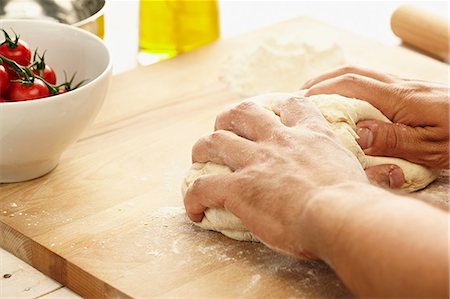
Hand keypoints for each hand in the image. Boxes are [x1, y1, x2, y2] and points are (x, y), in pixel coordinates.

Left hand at [184, 97, 367, 258]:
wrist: (342, 215)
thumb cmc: (356, 201)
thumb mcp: (358, 172)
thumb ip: (356, 168)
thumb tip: (384, 177)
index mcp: (310, 135)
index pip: (292, 105)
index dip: (279, 107)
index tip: (273, 114)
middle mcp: (279, 141)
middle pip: (242, 112)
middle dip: (227, 119)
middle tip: (223, 131)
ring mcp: (256, 161)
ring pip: (214, 141)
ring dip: (201, 149)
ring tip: (199, 160)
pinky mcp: (239, 187)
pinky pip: (203, 186)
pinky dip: (193, 198)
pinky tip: (195, 210)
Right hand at [303, 66, 448, 186]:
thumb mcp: (431, 148)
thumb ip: (393, 139)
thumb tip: (358, 132)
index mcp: (399, 99)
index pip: (351, 85)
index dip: (321, 90)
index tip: (300, 101)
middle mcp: (399, 87)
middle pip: (352, 72)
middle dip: (322, 81)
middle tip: (300, 95)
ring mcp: (406, 87)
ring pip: (362, 75)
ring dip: (335, 81)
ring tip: (317, 96)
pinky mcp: (412, 92)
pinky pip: (374, 83)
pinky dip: (352, 87)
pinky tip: (348, 102)